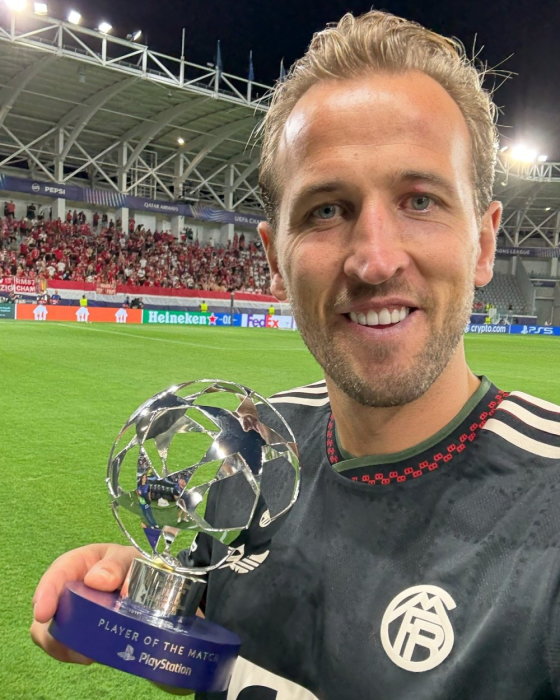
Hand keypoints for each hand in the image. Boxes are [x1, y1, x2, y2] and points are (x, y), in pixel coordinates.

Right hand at [31, 543, 135, 663]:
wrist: (142, 586)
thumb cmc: (129, 566)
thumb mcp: (126, 558)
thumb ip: (116, 564)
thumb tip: (96, 580)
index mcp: (76, 565)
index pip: (55, 576)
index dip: (46, 594)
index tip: (43, 615)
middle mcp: (65, 592)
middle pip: (48, 615)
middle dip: (54, 634)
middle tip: (74, 645)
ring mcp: (68, 616)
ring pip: (54, 638)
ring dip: (68, 649)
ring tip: (89, 655)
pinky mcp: (77, 636)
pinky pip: (68, 650)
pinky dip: (78, 655)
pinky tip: (93, 655)